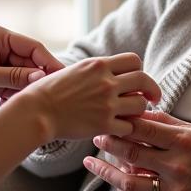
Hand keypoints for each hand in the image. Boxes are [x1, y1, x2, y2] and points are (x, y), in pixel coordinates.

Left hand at [0, 26, 63, 106]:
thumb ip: (12, 77)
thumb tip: (41, 78)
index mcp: (2, 37)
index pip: (35, 49)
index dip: (50, 64)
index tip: (62, 80)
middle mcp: (4, 49)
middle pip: (33, 65)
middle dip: (38, 82)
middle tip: (46, 100)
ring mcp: (1, 65)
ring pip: (25, 80)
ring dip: (25, 93)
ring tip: (23, 106)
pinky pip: (15, 89)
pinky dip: (15, 99)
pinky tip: (7, 108)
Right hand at [15, 53, 161, 139]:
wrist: (36, 111)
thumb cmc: (50, 91)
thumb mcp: (76, 70)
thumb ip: (96, 69)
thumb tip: (111, 69)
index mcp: (99, 65)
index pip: (134, 60)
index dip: (139, 70)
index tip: (138, 81)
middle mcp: (106, 82)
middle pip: (144, 80)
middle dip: (152, 90)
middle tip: (153, 98)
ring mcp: (106, 104)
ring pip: (140, 105)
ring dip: (138, 111)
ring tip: (130, 115)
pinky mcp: (104, 124)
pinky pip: (129, 126)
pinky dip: (127, 129)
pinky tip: (118, 129)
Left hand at [84, 110, 190, 190]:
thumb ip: (163, 122)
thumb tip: (135, 113)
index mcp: (182, 141)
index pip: (143, 130)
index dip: (121, 125)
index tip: (107, 120)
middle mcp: (177, 165)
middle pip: (133, 154)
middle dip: (110, 144)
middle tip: (96, 136)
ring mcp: (175, 188)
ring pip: (130, 182)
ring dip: (107, 172)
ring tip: (93, 163)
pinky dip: (124, 190)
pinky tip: (114, 181)